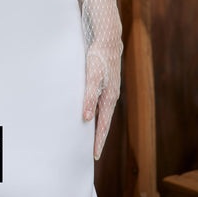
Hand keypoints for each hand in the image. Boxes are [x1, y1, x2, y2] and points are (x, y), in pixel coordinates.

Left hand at [83, 43, 120, 158]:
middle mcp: (111, 96)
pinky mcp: (106, 84)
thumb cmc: (98, 57)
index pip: (103, 125)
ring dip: (98, 125)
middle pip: (104, 122)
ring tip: (91, 137)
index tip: (95, 155)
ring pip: (103, 113)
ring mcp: (109, 90)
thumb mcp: (92, 76)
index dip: (99, 140)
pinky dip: (97, 113)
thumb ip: (89, 96)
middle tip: (93, 152)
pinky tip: (91, 113)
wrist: (107, 41)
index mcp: (109, 98)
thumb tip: (86, 118)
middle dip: (99, 137)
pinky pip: (101, 104)